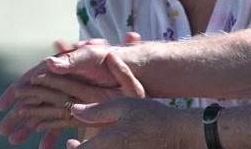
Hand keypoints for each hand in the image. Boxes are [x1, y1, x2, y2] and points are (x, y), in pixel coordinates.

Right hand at [0, 33, 141, 145]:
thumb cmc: (119, 57)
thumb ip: (74, 58)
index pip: (37, 76)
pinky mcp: (87, 106)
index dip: (20, 87)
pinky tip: (42, 147)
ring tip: (15, 140)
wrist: (141, 68)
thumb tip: (48, 64)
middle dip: (20, 113)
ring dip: (31, 126)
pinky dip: (52, 133)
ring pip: (48, 111)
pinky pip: (64, 122)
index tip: (5, 102)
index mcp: (67, 65)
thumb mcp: (95, 55)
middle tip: (4, 130)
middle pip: (38, 96)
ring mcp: (76, 94)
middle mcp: (68, 79)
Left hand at [64, 98, 197, 148]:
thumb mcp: (125, 105)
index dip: (72, 148)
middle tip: (77, 145)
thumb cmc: (153, 117)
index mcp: (107, 143)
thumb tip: (75, 110)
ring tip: (93, 144)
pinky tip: (114, 145)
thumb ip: (97, 110)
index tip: (71, 141)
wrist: (179, 134)